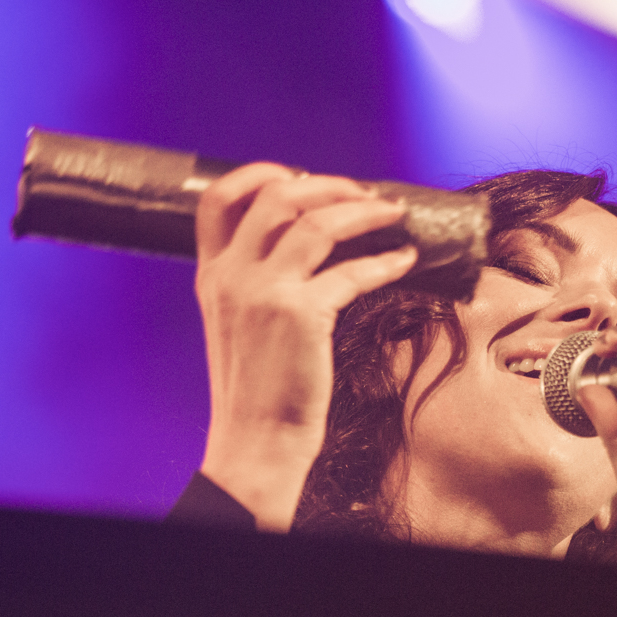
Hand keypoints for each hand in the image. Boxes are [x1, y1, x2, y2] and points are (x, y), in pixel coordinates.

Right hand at [195, 163, 417, 531]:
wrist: (256, 442)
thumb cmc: (258, 390)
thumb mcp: (239, 326)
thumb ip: (257, 284)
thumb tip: (310, 245)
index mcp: (211, 275)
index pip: (217, 199)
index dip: (260, 174)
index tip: (300, 175)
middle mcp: (231, 275)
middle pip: (276, 195)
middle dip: (327, 185)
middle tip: (363, 195)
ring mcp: (262, 291)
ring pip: (317, 221)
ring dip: (363, 211)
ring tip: (392, 214)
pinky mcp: (298, 313)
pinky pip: (352, 270)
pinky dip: (385, 261)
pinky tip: (404, 261)